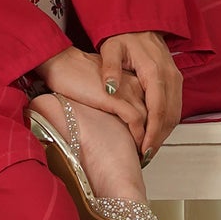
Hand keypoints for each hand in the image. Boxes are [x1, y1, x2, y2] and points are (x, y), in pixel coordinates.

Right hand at [32, 44, 146, 146]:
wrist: (63, 64)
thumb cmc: (80, 77)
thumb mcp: (107, 89)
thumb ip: (119, 101)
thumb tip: (122, 122)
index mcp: (135, 81)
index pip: (155, 106)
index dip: (156, 126)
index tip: (152, 142)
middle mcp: (136, 85)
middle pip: (157, 114)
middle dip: (156, 136)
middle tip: (152, 153)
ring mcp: (127, 91)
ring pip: (151, 119)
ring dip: (150, 139)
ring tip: (146, 155)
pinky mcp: (116, 98)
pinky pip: (136, 120)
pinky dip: (139, 136)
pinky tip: (136, 147)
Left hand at [95, 32, 182, 162]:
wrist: (139, 24)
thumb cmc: (123, 37)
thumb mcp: (111, 49)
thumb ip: (109, 68)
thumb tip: (110, 89)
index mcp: (154, 71)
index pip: (157, 109)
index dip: (152, 132)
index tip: (143, 149)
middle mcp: (170, 76)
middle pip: (169, 116)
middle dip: (158, 139)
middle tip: (145, 157)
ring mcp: (175, 78)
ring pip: (175, 114)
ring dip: (164, 134)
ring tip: (148, 150)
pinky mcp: (175, 81)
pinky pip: (175, 107)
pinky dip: (167, 123)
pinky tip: (154, 133)